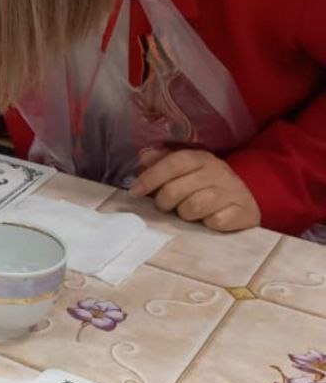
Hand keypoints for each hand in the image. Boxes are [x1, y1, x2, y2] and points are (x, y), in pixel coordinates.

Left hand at [129, 148, 260, 231]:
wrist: (246, 200)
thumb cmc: (207, 185)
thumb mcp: (187, 170)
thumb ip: (163, 162)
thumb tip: (143, 158)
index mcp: (201, 158)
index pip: (172, 163)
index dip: (151, 177)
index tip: (135, 191)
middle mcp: (217, 171)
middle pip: (176, 189)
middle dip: (164, 201)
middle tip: (166, 206)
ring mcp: (232, 191)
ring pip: (194, 207)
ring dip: (185, 214)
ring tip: (188, 213)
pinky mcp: (244, 212)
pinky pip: (216, 222)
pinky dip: (208, 224)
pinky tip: (209, 220)